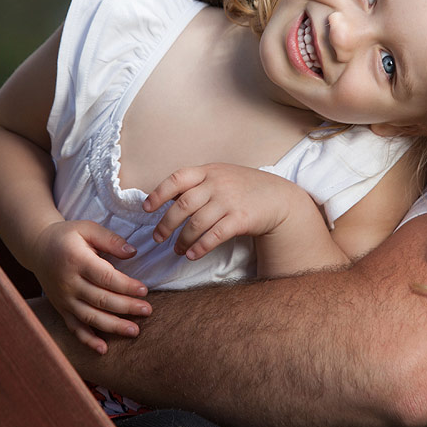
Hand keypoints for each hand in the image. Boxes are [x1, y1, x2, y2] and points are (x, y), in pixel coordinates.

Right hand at [31, 219, 151, 353]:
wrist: (37, 248)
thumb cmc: (68, 237)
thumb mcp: (87, 228)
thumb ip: (110, 239)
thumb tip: (133, 252)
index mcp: (76, 260)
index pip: (105, 277)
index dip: (126, 286)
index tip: (144, 290)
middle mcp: (68, 283)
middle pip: (101, 299)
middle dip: (126, 307)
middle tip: (147, 311)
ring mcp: (64, 299)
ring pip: (90, 317)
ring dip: (113, 326)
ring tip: (134, 331)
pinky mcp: (61, 309)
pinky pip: (74, 328)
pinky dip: (88, 340)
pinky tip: (103, 349)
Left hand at [144, 164, 310, 259]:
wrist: (279, 198)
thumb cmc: (245, 188)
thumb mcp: (222, 176)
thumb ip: (198, 184)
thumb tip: (167, 199)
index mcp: (209, 171)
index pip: (177, 179)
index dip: (159, 194)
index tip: (147, 209)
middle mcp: (217, 184)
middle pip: (183, 206)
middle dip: (166, 224)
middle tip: (157, 238)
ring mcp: (229, 201)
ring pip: (196, 223)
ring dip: (182, 240)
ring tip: (177, 250)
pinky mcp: (241, 218)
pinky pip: (215, 236)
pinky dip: (200, 247)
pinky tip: (193, 255)